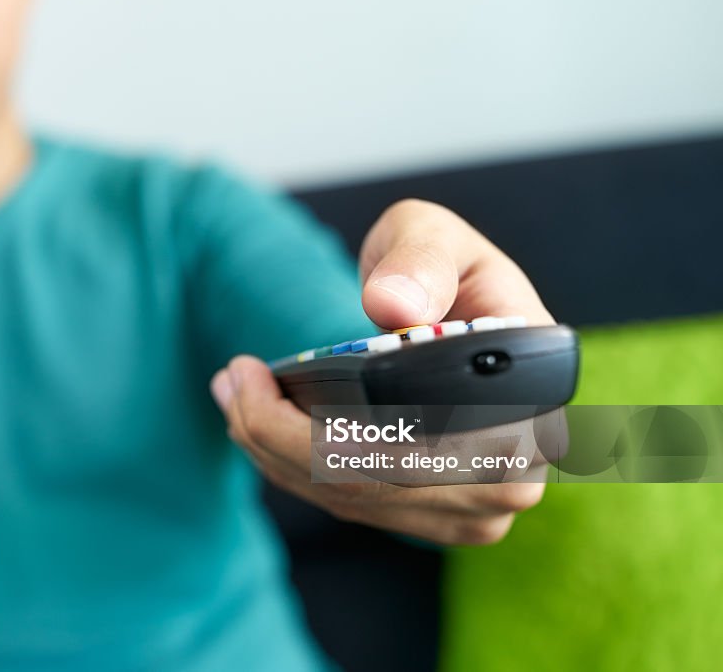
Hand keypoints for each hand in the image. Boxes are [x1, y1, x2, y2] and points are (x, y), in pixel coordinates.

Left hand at [210, 199, 553, 544]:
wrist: (465, 311)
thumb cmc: (449, 269)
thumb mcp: (437, 238)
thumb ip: (421, 261)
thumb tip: (393, 309)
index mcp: (530, 408)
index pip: (412, 449)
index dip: (313, 431)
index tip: (251, 378)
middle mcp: (513, 477)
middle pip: (368, 483)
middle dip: (271, 436)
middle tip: (228, 379)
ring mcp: (476, 509)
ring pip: (350, 500)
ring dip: (271, 451)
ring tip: (231, 391)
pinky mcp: (437, 518)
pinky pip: (350, 504)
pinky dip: (292, 467)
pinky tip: (256, 421)